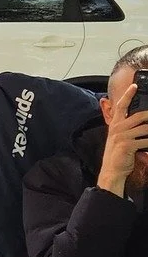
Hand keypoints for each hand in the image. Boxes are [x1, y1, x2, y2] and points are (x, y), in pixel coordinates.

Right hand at [98, 80, 147, 195]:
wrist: (112, 171)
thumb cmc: (118, 155)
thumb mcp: (119, 138)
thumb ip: (127, 128)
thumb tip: (141, 120)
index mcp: (115, 124)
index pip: (121, 105)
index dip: (128, 95)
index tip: (135, 85)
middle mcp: (117, 128)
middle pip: (138, 115)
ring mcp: (122, 137)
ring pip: (145, 128)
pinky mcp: (128, 146)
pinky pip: (145, 141)